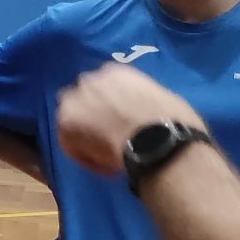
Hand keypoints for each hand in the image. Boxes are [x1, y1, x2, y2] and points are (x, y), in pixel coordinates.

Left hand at [56, 65, 203, 175]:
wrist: (160, 140)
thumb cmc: (174, 122)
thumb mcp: (161, 99)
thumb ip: (141, 100)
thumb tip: (141, 113)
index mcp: (115, 72)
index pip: (103, 87)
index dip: (110, 106)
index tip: (121, 121)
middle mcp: (90, 81)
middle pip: (83, 100)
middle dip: (91, 116)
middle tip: (109, 136)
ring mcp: (74, 101)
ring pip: (72, 121)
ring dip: (85, 136)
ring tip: (108, 155)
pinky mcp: (65, 125)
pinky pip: (71, 145)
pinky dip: (88, 158)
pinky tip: (110, 168)